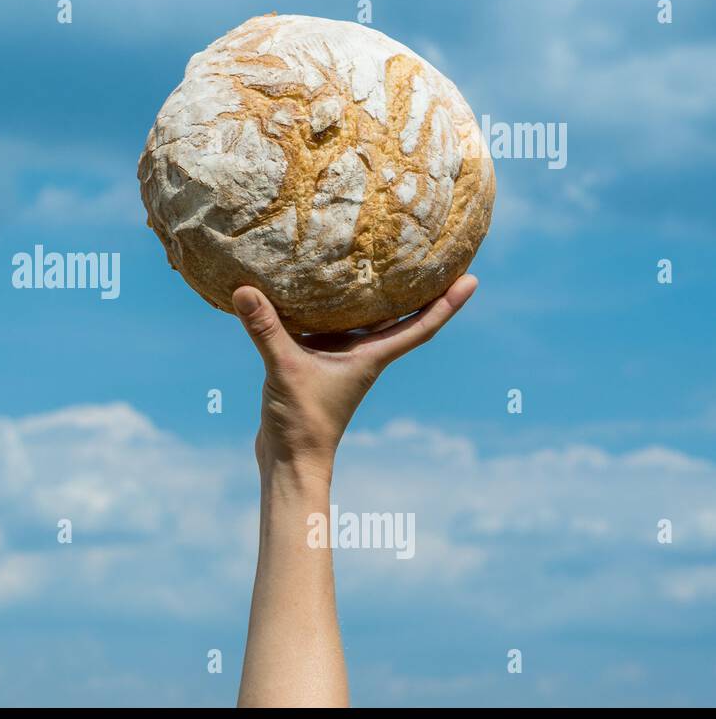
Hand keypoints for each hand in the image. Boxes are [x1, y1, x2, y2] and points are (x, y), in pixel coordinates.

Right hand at [233, 275, 478, 484]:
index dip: (448, 303)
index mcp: (371, 357)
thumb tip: (244, 289)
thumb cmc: (303, 422)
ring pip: (364, 321)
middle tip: (431, 257)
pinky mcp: (315, 365)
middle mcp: (362, 357)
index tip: (473, 279)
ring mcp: (340, 362)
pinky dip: (327, 309)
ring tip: (378, 262)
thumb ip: (267, 329)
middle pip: (400, 318)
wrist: (290, 461)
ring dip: (373, 296)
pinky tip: (309, 291)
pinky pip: (329, 328)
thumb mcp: (284, 368)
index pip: (421, 327)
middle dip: (419, 291)